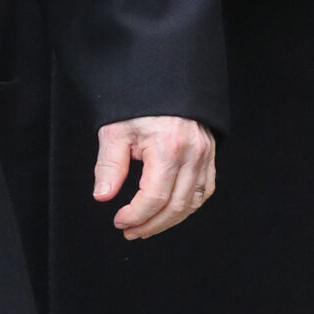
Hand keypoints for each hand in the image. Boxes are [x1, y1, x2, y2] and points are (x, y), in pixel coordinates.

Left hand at [94, 116, 215, 240]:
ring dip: (169, 221)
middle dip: (151, 224)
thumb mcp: (116, 131)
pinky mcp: (210, 154)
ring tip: (147, 227)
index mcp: (168, 147)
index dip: (136, 215)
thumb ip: (109, 165)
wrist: (163, 81)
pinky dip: (188, 206)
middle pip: (175, 205)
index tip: (119, 221)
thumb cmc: (138, 104)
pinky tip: (170, 212)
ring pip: (192, 202)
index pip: (155, 197)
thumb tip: (103, 196)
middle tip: (130, 231)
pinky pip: (204, 190)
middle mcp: (192, 153)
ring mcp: (205, 155)